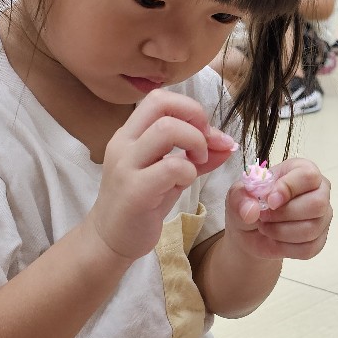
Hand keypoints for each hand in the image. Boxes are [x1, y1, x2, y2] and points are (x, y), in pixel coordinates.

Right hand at [89, 91, 236, 261]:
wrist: (110, 238)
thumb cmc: (142, 203)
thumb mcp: (172, 175)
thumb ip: (197, 157)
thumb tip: (227, 143)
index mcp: (130, 134)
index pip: (159, 98)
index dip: (188, 108)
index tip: (203, 132)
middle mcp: (124, 143)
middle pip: (161, 104)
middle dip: (195, 117)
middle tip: (204, 144)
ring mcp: (126, 166)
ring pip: (166, 129)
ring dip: (194, 141)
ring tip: (198, 162)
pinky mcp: (134, 191)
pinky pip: (170, 167)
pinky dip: (189, 171)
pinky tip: (186, 182)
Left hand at [225, 157, 331, 260]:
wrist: (249, 231)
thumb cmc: (249, 204)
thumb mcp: (237, 196)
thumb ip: (240, 199)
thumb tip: (252, 211)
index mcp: (301, 170)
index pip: (308, 176)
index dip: (288, 188)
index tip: (269, 200)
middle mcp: (319, 191)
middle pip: (317, 204)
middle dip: (284, 214)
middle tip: (263, 216)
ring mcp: (322, 216)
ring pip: (311, 228)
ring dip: (281, 232)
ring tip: (265, 227)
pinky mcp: (319, 240)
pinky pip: (309, 248)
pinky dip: (286, 248)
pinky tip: (275, 240)